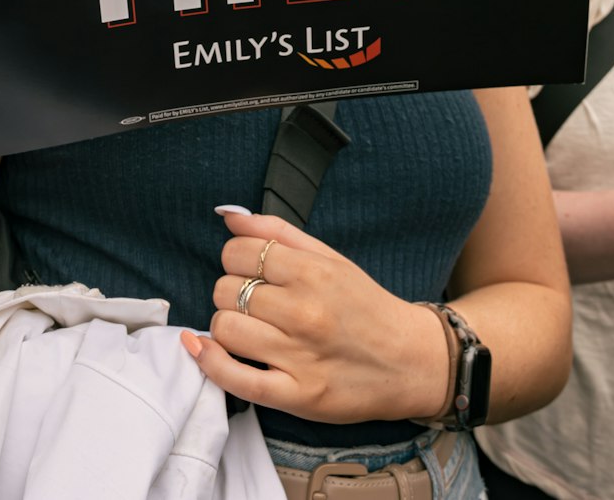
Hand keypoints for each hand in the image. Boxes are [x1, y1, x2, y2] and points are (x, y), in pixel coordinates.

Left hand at [181, 210, 447, 423]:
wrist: (409, 361)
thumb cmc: (364, 305)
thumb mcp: (329, 257)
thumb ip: (277, 232)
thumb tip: (229, 216)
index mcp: (312, 273)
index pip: (238, 252)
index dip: (235, 258)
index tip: (248, 269)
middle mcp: (304, 312)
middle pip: (226, 290)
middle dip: (230, 292)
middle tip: (253, 301)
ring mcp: (299, 356)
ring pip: (225, 329)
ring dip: (226, 326)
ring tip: (247, 327)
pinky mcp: (297, 395)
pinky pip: (235, 378)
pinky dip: (211, 363)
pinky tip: (204, 350)